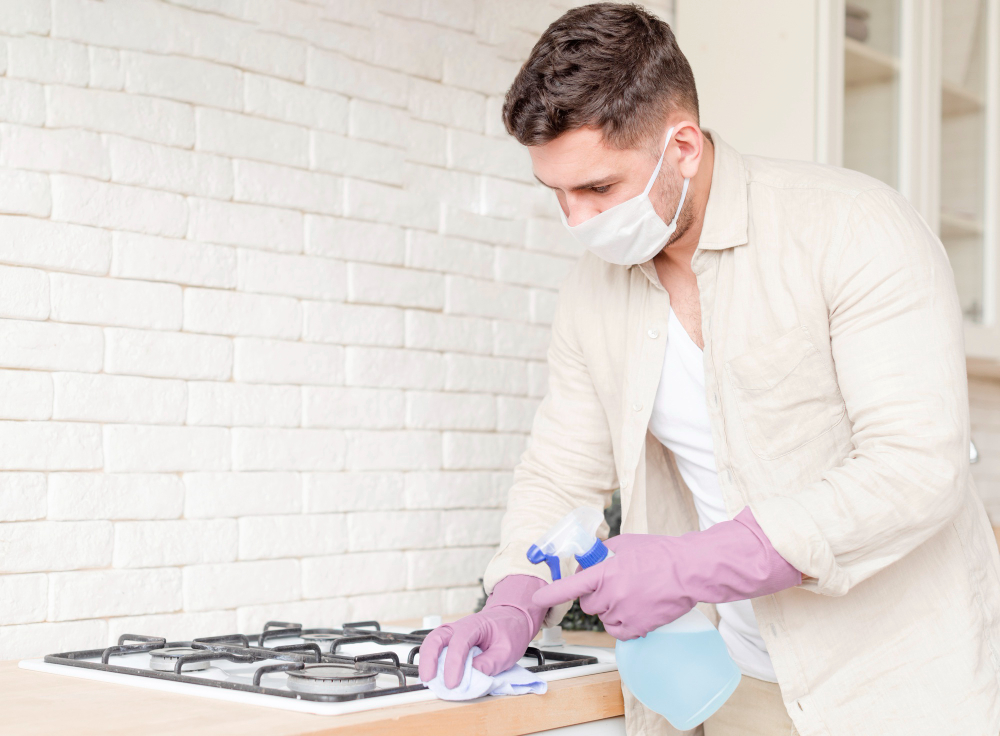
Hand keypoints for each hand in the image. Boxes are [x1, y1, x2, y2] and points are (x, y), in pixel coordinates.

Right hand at [418, 575, 545, 688]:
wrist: (511, 618)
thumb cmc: (510, 631)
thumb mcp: (508, 650)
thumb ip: (491, 663)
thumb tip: (473, 676)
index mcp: (476, 625)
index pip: (459, 643)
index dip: (454, 664)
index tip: (453, 683)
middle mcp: (459, 626)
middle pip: (436, 638)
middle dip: (429, 659)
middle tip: (429, 680)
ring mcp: (453, 632)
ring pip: (432, 642)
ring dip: (427, 660)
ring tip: (427, 679)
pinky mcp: (451, 641)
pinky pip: (436, 648)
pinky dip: (431, 661)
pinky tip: (433, 675)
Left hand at [531, 507, 800, 639]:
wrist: (688, 570)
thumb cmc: (659, 553)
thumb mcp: (625, 544)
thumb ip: (603, 555)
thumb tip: (589, 563)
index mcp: (606, 573)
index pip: (570, 587)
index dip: (551, 594)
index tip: (537, 598)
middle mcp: (612, 595)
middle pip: (588, 605)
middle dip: (596, 596)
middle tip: (614, 584)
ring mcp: (625, 614)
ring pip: (604, 618)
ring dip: (611, 609)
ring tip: (632, 594)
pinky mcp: (638, 628)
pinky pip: (618, 630)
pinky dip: (622, 622)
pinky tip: (636, 608)